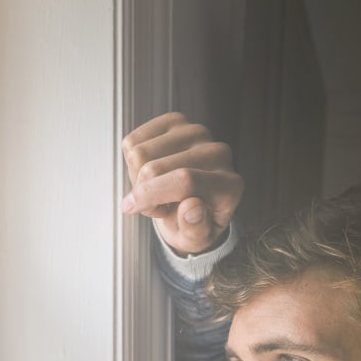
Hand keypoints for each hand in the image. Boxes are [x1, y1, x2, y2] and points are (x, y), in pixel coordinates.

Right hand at [121, 112, 243, 255]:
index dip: (151, 195)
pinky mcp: (176, 122)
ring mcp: (197, 133)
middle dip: (143, 192)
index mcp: (230, 185)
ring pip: (139, 153)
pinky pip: (133, 141)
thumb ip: (196, 228)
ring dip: (138, 178)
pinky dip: (132, 162)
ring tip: (157, 191)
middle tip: (157, 206)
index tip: (131, 208)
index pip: (184, 180)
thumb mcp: (196, 239)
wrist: (192, 205)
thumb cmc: (194, 223)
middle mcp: (219, 153)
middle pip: (155, 168)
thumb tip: (191, 206)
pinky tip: (151, 174)